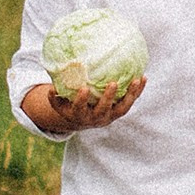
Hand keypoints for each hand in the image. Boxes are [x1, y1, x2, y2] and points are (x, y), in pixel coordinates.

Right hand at [24, 78, 143, 135]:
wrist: (83, 120)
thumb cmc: (69, 105)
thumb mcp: (59, 101)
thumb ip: (54, 92)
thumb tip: (52, 74)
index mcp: (79, 115)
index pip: (79, 108)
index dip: (81, 100)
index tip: (83, 89)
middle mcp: (96, 118)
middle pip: (103, 109)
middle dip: (108, 98)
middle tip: (112, 83)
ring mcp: (110, 116)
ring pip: (122, 108)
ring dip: (130, 94)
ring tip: (137, 80)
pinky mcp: (120, 111)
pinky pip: (131, 101)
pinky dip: (137, 91)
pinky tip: (143, 77)